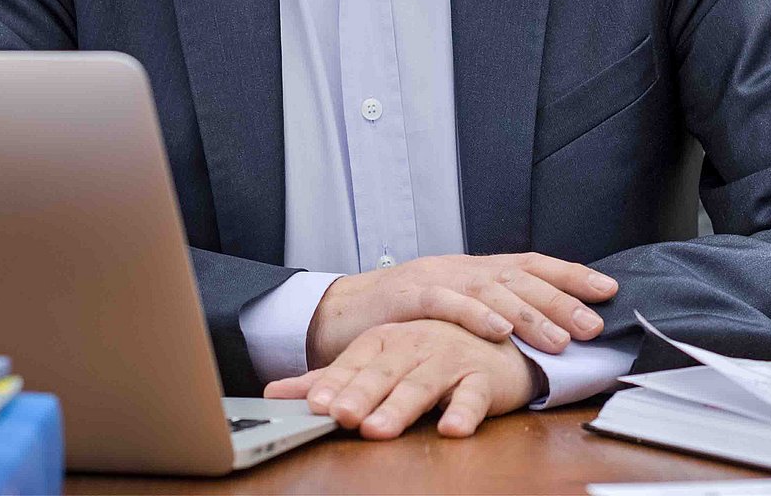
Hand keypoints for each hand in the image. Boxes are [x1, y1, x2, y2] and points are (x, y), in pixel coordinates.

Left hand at [268, 319, 538, 438]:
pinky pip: (473, 396)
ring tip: (379, 429)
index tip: (315, 405)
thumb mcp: (378, 363)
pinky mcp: (483, 379)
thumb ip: (331, 380)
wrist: (497, 343)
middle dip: (362, 394)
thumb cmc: (431, 354)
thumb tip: (273, 393)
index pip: (354, 363)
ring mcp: (449, 360)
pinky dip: (464, 411)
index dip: (335, 384)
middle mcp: (415, 345)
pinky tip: (451, 428)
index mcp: (385, 341)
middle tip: (342, 416)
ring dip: (401, 407)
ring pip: (422, 385)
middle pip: (384, 372)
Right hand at [305, 252, 616, 365]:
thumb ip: (490, 309)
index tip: (608, 289)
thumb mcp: (452, 307)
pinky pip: (446, 303)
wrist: (341, 310)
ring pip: (491, 289)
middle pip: (520, 277)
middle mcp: (462, 267)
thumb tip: (543, 325)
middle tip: (593, 324)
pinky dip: (474, 315)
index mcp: (475, 269)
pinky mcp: (408, 296)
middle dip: (561, 300)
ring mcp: (436, 277)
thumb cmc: (402, 315)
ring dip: (529, 314)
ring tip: (560, 339)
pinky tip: (498, 330)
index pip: (531, 264)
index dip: (571, 274)